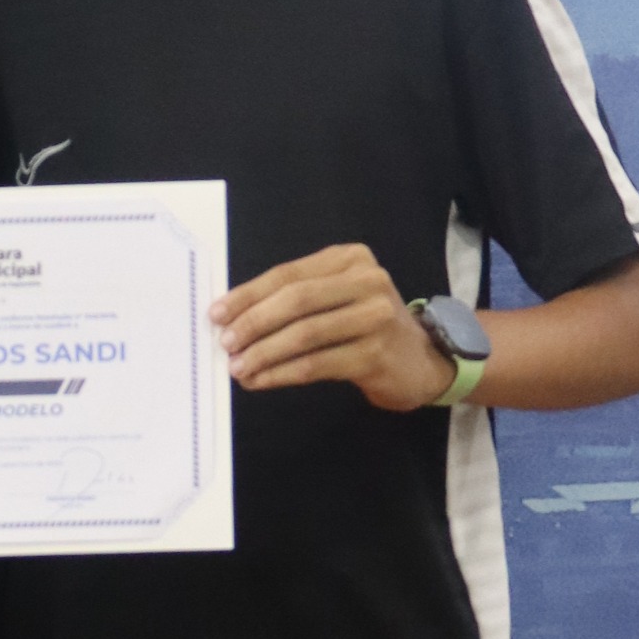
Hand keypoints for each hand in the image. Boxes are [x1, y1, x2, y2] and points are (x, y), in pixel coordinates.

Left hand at [213, 245, 448, 411]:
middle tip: (226, 343)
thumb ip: (296, 299)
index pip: (289, 274)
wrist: (420, 361)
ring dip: (264, 353)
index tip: (217, 314)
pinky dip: (282, 373)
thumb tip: (234, 317)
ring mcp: (376, 317)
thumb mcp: (337, 298)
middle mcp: (367, 281)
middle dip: (254, 322)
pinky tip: (261, 380)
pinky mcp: (376, 354)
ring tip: (238, 367)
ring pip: (305, 334)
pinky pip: (317, 364)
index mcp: (350, 258)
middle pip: (296, 300)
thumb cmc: (367, 328)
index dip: (249, 294)